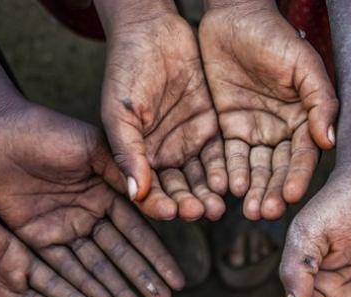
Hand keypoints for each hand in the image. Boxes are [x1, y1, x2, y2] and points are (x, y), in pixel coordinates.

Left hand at [0, 102, 184, 296]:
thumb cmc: (45, 130)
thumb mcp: (93, 147)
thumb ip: (124, 174)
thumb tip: (158, 203)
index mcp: (108, 191)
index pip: (138, 231)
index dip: (157, 257)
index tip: (176, 282)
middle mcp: (90, 213)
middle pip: (120, 254)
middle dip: (141, 280)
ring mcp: (64, 228)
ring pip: (96, 267)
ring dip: (117, 291)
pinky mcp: (37, 238)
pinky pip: (62, 268)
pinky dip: (81, 287)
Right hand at [100, 2, 225, 220]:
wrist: (153, 31)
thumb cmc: (126, 68)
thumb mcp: (120, 112)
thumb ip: (129, 152)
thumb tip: (136, 194)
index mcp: (138, 156)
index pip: (150, 191)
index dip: (160, 205)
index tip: (172, 212)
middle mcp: (164, 156)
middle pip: (179, 190)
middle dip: (190, 203)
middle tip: (202, 212)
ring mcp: (188, 144)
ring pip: (201, 179)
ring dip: (209, 194)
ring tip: (219, 205)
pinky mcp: (211, 129)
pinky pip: (220, 156)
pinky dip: (224, 171)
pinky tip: (230, 182)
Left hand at [198, 0, 336, 218]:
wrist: (235, 17)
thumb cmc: (276, 38)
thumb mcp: (304, 66)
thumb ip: (319, 102)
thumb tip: (330, 141)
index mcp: (305, 122)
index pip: (303, 156)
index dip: (297, 176)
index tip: (291, 195)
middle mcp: (281, 134)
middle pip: (278, 170)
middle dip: (272, 192)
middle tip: (265, 213)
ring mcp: (255, 133)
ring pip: (254, 169)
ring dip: (252, 191)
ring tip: (248, 209)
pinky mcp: (228, 130)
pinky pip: (228, 157)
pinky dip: (228, 173)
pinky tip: (227, 188)